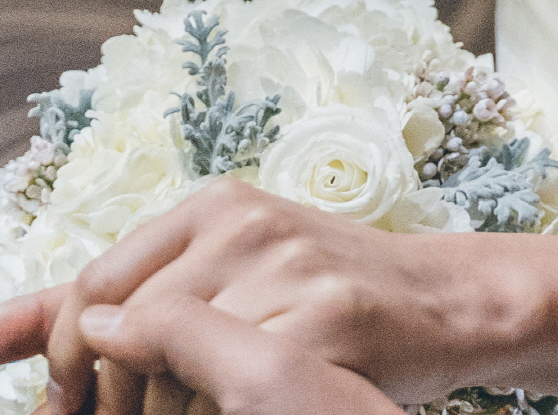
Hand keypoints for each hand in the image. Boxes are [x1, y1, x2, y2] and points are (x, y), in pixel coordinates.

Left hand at [38, 179, 541, 414]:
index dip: (73, 365)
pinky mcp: (324, 318)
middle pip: (124, 330)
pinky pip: (234, 388)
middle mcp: (243, 222)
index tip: (73, 411)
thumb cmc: (324, 297)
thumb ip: (120, 300)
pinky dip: (221, 413)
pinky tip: (240, 410)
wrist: (444, 299)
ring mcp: (286, 267)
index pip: (94, 288)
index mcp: (213, 204)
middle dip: (111, 403)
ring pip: (171, 366)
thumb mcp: (225, 276)